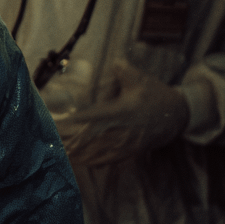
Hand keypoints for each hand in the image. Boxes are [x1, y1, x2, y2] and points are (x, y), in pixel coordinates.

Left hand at [54, 59, 188, 166]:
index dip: (75, 121)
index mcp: (123, 112)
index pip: (95, 117)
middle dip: (67, 139)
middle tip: (47, 139)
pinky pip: (104, 160)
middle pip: (90, 138)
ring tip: (53, 153)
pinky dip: (87, 160)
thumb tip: (112, 62)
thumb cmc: (155, 94)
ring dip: (73, 153)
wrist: (178, 117)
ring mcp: (124, 145)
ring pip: (94, 152)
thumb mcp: (139, 78)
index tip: (57, 122)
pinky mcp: (126, 153)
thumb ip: (122, 69)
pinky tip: (72, 161)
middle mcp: (122, 131)